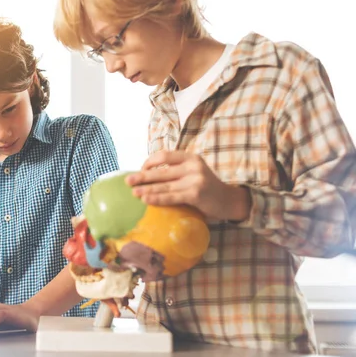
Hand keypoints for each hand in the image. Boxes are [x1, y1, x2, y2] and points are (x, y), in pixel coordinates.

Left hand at [126, 151, 250, 220]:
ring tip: (133, 192)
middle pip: (161, 171)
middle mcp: (193, 166)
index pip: (164, 155)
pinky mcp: (196, 194)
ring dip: (147, 189)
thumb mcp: (192, 171)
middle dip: (143, 176)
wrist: (228, 200)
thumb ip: (175, 170)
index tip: (141, 170)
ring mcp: (195, 180)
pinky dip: (157, 198)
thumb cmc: (205, 186)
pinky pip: (171, 197)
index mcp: (190, 157)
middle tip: (128, 181)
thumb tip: (147, 174)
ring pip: (164, 185)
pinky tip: (146, 200)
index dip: (149, 162)